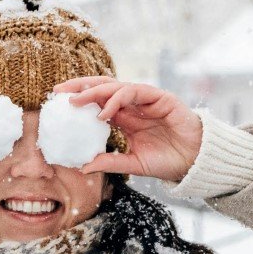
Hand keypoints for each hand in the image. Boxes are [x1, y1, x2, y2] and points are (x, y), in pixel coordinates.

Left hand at [51, 77, 202, 182]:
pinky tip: (103, 113)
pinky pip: (133, 92)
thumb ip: (110, 162)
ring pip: (114, 86)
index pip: (97, 102)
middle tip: (58, 92)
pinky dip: (115, 99)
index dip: (78, 100)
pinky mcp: (159, 97)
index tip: (57, 103)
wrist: (196, 161)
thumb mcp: (132, 163)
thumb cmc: (167, 161)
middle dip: (79, 87)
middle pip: (102, 88)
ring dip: (93, 92)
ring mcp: (146, 99)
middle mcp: (133, 105)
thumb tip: (82, 167)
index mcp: (125, 118)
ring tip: (76, 102)